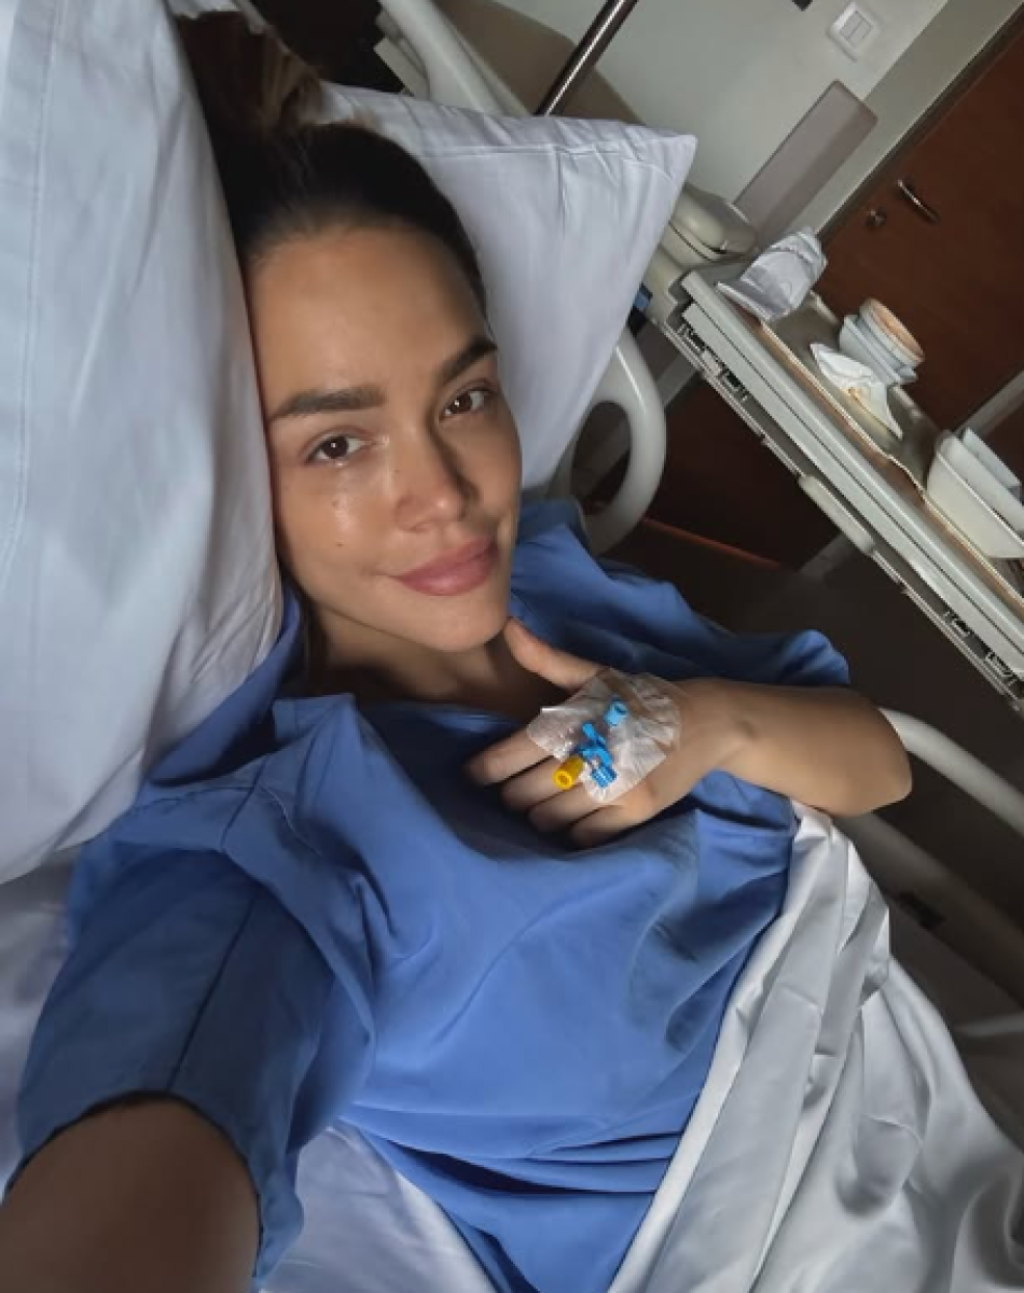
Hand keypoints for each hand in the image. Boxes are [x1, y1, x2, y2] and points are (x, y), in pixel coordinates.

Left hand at [466, 621, 748, 847]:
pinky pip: (582, 836)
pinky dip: (570, 831)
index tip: (473, 774)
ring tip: (545, 801)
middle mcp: (592, 754)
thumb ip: (546, 659)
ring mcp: (615, 787)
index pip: (514, 753)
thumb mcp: (595, 675)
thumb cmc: (641, 698)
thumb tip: (507, 627)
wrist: (707, 723)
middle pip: (523, 794)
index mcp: (577, 719)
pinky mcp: (635, 813)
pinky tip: (573, 816)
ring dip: (538, 814)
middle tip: (516, 787)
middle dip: (511, 793)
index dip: (484, 769)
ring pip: (548, 819)